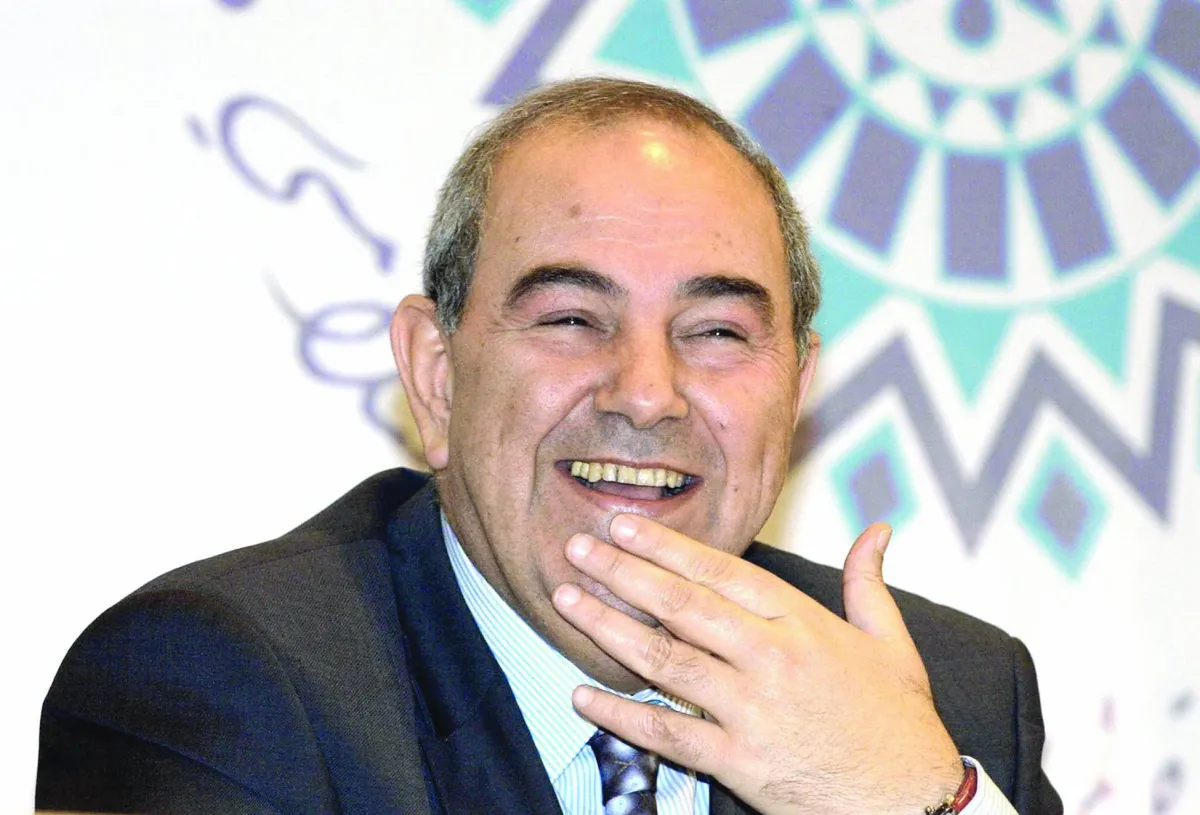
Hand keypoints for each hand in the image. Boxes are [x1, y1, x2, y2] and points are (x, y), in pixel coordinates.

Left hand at [551, 515, 963, 814]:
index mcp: (802, 624)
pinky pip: (668, 735)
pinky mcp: (740, 762)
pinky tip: (583, 695)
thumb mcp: (892, 641)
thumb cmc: (899, 719)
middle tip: (577, 547)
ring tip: (566, 600)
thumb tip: (877, 529)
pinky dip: (622, 715)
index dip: (666, 546)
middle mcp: (771, 660)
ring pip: (666, 661)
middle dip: (622, 572)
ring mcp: (752, 712)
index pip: (721, 572)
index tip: (624, 524)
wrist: (912, 802)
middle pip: (682, 606)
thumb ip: (867, 582)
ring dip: (609, 629)